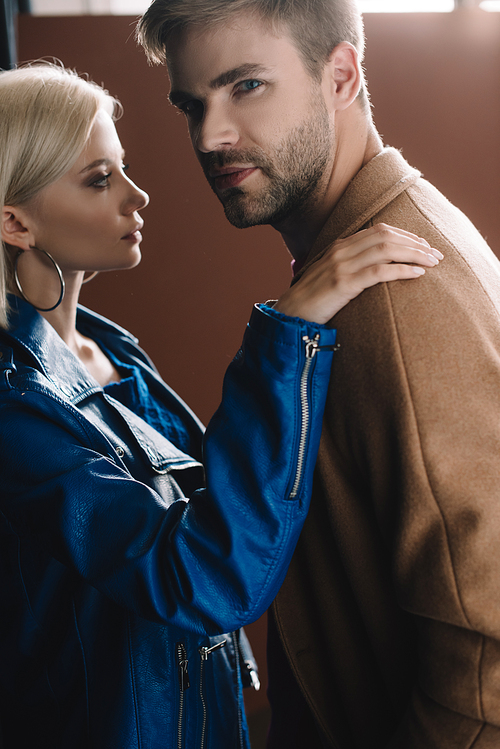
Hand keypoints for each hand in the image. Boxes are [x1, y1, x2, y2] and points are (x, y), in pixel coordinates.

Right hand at [274, 224, 442, 323]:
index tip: (424, 245)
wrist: (290, 316)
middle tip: (436, 255)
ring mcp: (341, 266)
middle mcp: (341, 251)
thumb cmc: (312, 301)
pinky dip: (401, 270)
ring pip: (386, 250)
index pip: (379, 231)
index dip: (405, 235)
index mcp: (339, 246)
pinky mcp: (343, 284)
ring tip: (432, 263)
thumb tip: (373, 269)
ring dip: (414, 254)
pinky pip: (378, 272)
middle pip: (386, 236)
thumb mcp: (330, 277)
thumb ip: (349, 268)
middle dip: (416, 243)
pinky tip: (417, 274)